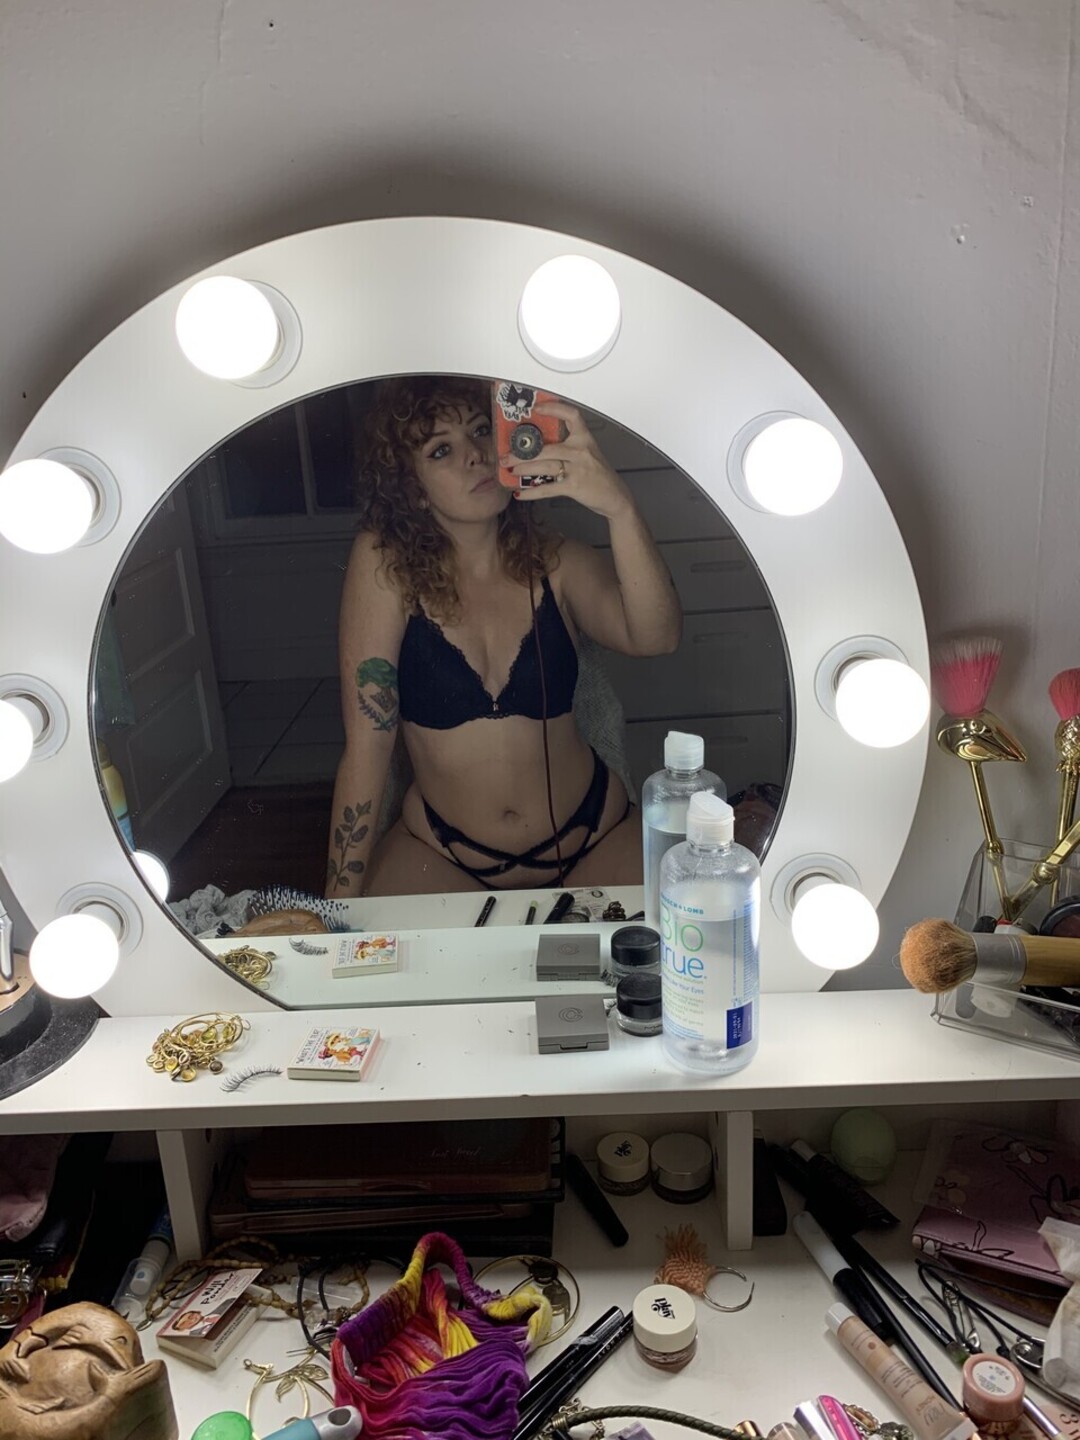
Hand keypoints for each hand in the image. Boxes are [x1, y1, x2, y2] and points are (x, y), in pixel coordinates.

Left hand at [503, 401, 631, 520]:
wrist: (615, 497)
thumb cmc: (599, 475)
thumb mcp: (588, 453)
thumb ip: (568, 446)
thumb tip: (538, 445)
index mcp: (584, 439)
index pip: (571, 415)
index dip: (554, 409)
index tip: (537, 408)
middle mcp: (580, 451)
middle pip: (546, 447)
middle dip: (522, 453)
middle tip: (506, 455)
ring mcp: (577, 469)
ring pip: (544, 466)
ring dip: (523, 469)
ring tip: (510, 470)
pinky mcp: (574, 487)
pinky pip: (548, 488)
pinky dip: (532, 492)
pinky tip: (520, 493)